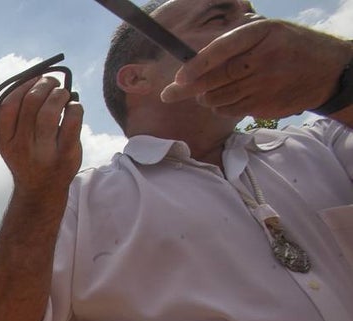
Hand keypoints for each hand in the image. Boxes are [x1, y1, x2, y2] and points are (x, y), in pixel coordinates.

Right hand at [0, 75, 82, 191]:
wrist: (41, 190)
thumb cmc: (29, 156)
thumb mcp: (13, 141)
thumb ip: (18, 117)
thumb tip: (38, 79)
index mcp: (5, 141)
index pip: (9, 105)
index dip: (23, 86)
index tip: (34, 79)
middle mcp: (21, 147)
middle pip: (31, 102)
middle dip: (45, 85)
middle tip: (52, 83)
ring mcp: (43, 153)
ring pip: (50, 111)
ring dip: (59, 94)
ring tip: (63, 94)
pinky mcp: (65, 155)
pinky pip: (72, 121)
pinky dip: (75, 108)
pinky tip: (73, 108)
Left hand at [161, 20, 352, 118]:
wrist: (328, 70)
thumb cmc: (290, 46)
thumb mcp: (268, 31)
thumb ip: (236, 41)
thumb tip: (196, 60)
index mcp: (261, 35)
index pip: (221, 52)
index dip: (196, 67)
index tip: (178, 79)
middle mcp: (262, 60)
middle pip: (214, 81)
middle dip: (186, 89)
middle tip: (169, 93)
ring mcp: (264, 87)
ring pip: (217, 99)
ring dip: (206, 97)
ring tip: (210, 89)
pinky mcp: (264, 107)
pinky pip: (230, 110)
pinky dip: (222, 106)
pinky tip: (230, 97)